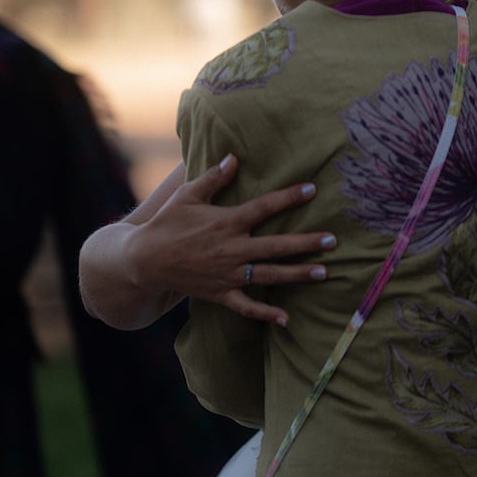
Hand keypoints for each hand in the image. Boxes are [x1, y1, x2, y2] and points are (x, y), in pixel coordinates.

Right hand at [125, 155, 332, 326]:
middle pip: (276, 246)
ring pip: (269, 275)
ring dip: (297, 274)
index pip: (264, 207)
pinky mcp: (221, 294)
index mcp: (226, 222)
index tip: (312, 190)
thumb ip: (214, 177)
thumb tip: (234, 157)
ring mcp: (228, 274)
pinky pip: (247, 307)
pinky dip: (266, 314)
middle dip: (306, 243)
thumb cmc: (167, 223)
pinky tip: (287, 319)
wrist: (144, 261)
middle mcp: (231, 249)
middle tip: (332, 240)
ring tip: (324, 272)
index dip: (289, 197)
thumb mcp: (188, 195)